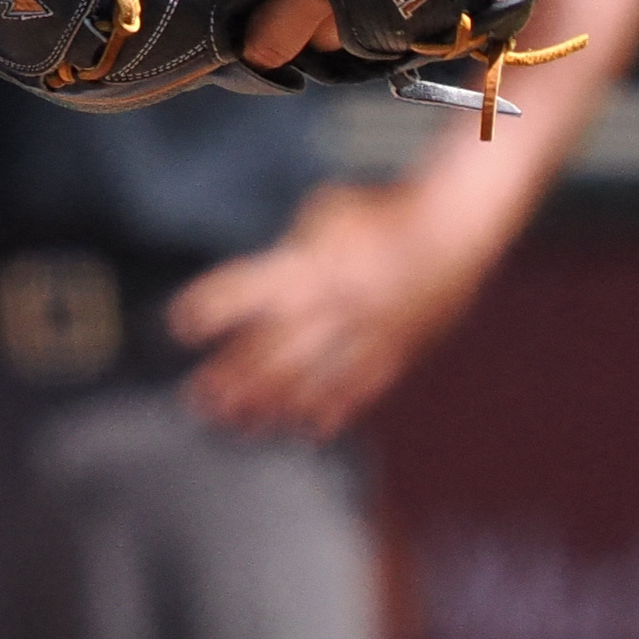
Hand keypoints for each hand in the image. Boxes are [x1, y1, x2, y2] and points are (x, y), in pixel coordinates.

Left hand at [165, 179, 494, 442]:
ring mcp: (365, 334)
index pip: (243, 291)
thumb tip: (262, 286)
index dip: (208, 308)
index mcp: (308, 264)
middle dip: (230, 376)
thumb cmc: (386, 210)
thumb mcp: (326, 211)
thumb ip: (291, 249)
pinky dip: (331, 410)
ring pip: (309, 379)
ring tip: (240, 423)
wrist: (456, 225)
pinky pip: (359, 389)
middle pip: (268, 349)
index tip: (182, 325)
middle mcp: (332, 305)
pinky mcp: (397, 352)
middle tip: (200, 398)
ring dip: (269, 403)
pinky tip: (308, 428)